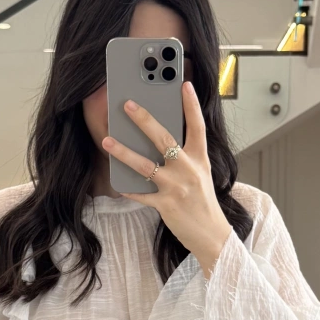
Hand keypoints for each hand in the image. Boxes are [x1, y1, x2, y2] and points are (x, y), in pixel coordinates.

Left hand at [104, 80, 232, 277]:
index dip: (191, 105)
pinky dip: (129, 189)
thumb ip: (185, 157)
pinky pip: (142, 194)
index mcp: (200, 159)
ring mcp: (177, 188)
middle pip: (164, 138)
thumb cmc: (203, 203)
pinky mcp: (166, 205)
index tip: (183, 83)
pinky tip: (118, 182)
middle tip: (126, 104)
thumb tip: (159, 140)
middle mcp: (189, 170)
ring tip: (106, 140)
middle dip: (144, 119)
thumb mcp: (201, 175)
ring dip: (124, 152)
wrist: (213, 235)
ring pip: (145, 165)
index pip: (197, 126)